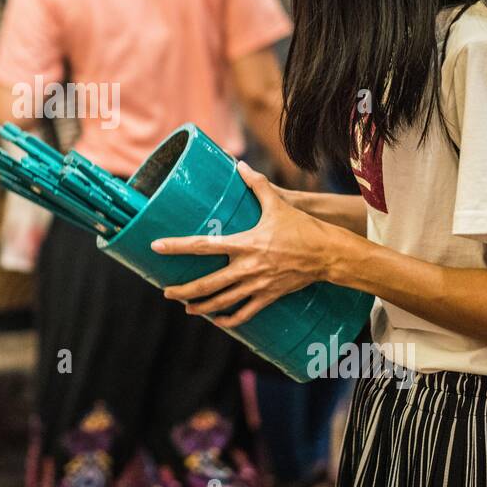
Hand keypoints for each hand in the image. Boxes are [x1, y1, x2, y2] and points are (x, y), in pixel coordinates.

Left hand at [151, 160, 337, 327]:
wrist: (328, 254)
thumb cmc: (301, 228)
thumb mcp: (277, 204)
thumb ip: (257, 185)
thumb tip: (240, 165)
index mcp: (245, 243)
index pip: (203, 245)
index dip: (178, 246)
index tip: (158, 247)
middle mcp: (247, 267)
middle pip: (207, 284)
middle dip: (183, 290)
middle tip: (166, 292)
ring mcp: (257, 285)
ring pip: (223, 302)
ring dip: (202, 307)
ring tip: (187, 308)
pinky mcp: (269, 296)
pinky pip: (245, 313)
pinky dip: (230, 320)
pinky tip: (218, 321)